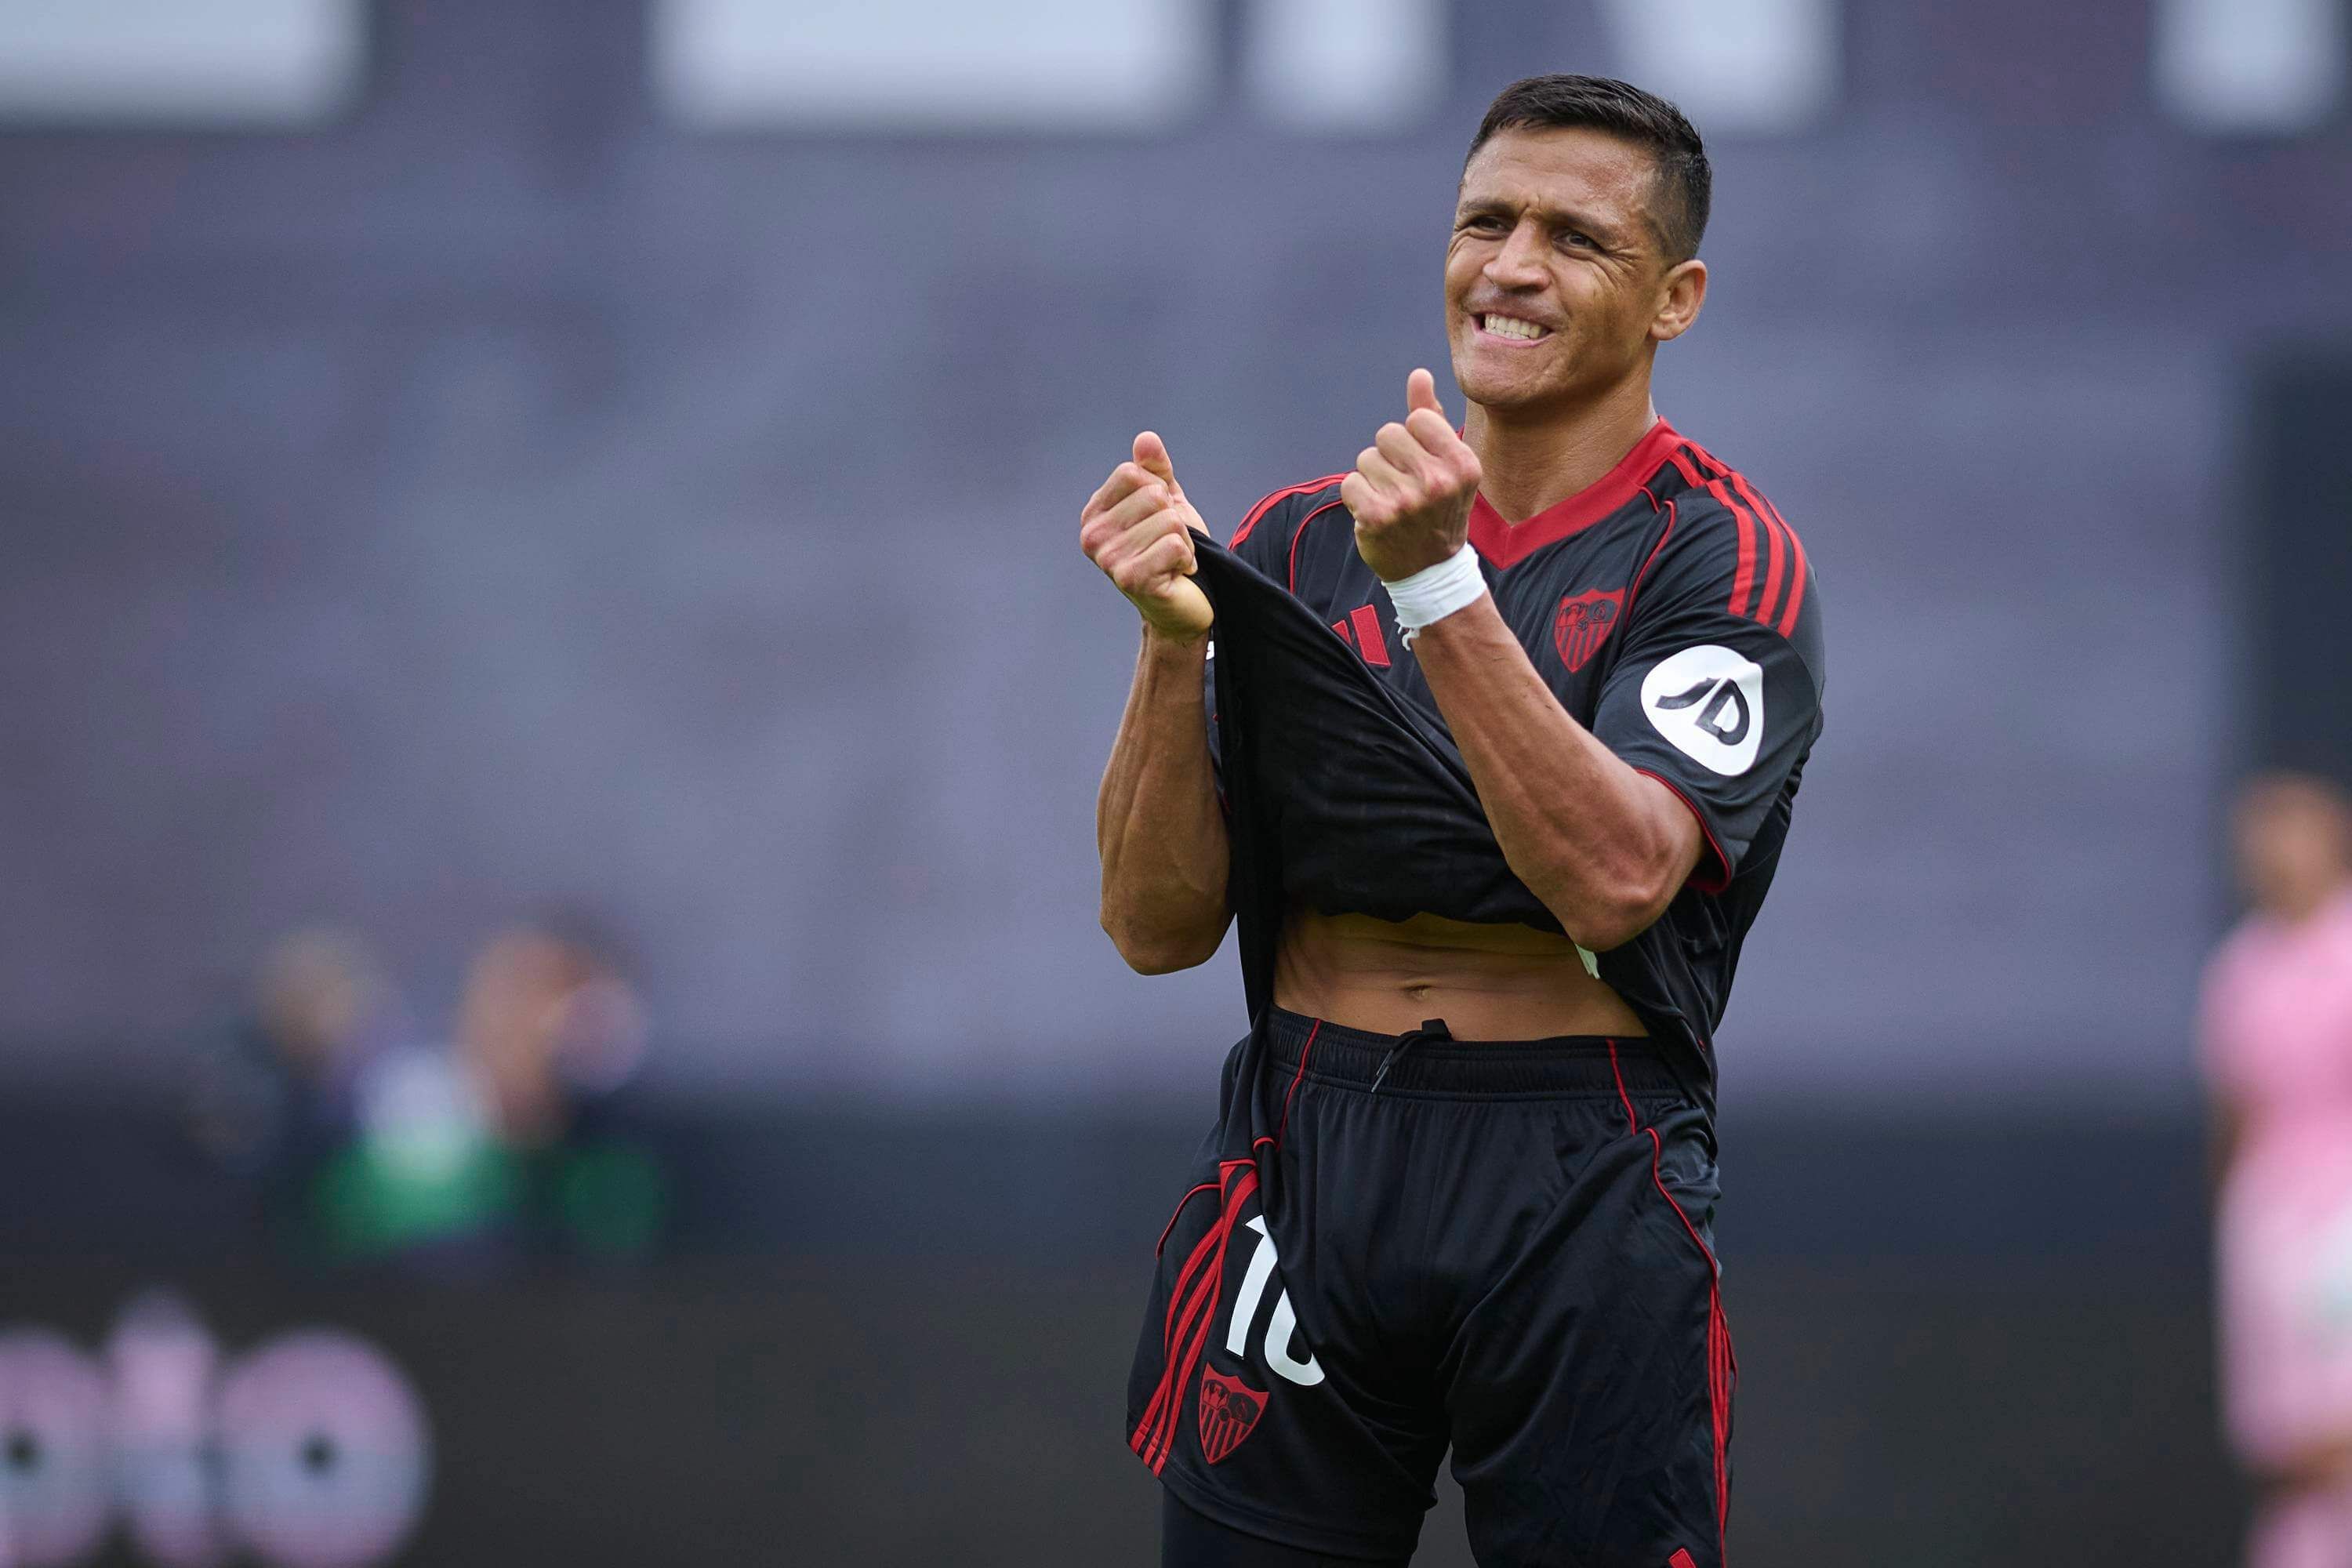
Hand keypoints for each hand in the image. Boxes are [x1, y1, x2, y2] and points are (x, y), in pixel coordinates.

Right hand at [1081, 431, 1213, 641]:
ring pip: (1169, 521)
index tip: (1159, 520)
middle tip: (1168, 544)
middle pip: (1153, 495)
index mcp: (1094, 514)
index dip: (1160, 492)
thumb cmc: (1171, 552)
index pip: (1133, 473)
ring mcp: (1109, 560)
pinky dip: (1186, 559)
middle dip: (1174, 519)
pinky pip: (1176, 545)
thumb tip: (1146, 438)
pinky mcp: (1131, 580)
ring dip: (1183, 542)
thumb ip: (1156, 471)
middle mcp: (1093, 536)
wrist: (1183, 605)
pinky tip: (1176, 575)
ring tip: (1172, 561)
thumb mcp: (1167, 503)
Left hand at [1341, 369, 1482, 581]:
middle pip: (1388, 433)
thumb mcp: (1447, 464)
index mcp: (1463, 464)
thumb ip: (1432, 417)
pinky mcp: (1377, 517)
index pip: (1417, 419)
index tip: (1423, 465)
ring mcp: (1407, 501)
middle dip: (1390, 455)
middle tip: (1404, 485)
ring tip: (1392, 501)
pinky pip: (1350, 482)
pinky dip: (1357, 497)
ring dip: (1373, 477)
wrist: (1429, 569)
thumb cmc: (1439, 508)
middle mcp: (1439, 482)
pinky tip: (1375, 514)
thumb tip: (1418, 375)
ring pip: (1366, 458)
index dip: (1414, 439)